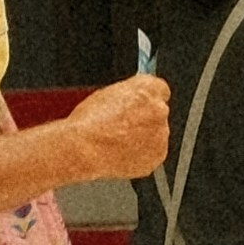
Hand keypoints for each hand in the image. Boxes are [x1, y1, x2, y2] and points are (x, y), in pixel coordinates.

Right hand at [35, 73, 173, 191]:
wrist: (83, 149)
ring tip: (118, 141)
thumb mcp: (105, 94)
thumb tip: (130, 99)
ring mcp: (160, 134)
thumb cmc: (89, 123)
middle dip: (145, 118)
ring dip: (143, 136)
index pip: (160, 89)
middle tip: (123, 126)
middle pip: (158, 112)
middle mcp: (159, 109)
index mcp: (147, 89)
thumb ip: (127, 94)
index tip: (140, 104)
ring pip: (156, 134)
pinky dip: (142, 154)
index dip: (147, 98)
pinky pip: (153, 153)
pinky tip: (122, 153)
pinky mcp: (157, 155)